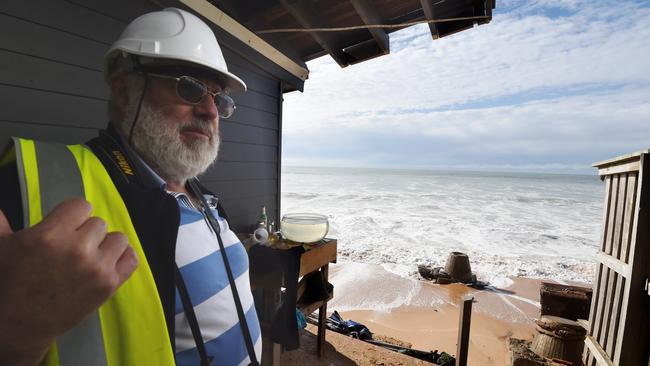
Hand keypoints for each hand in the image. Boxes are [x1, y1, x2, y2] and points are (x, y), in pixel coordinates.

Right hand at [0, 198, 138, 364]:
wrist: (21, 324)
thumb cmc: (10, 284)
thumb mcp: (2, 248)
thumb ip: (0, 223)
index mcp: (49, 235)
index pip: (81, 205)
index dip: (73, 216)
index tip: (67, 227)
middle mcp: (76, 249)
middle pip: (99, 223)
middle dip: (86, 234)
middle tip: (72, 250)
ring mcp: (96, 268)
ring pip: (118, 238)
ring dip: (105, 246)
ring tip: (89, 258)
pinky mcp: (109, 285)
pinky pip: (131, 258)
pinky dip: (122, 259)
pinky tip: (108, 263)